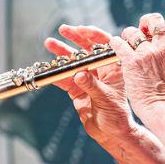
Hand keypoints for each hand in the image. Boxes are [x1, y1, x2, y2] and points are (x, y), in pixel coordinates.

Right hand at [45, 24, 136, 148]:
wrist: (111, 134)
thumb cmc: (117, 116)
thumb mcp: (106, 99)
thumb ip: (92, 86)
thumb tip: (79, 74)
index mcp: (114, 68)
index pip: (105, 45)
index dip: (93, 35)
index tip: (80, 29)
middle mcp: (101, 70)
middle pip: (87, 49)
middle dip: (75, 38)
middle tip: (63, 29)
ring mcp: (88, 79)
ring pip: (74, 62)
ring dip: (62, 53)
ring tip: (50, 43)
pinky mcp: (77, 89)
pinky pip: (65, 78)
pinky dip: (56, 73)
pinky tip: (47, 67)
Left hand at [111, 6, 164, 115]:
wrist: (163, 109)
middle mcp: (163, 45)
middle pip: (153, 19)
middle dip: (147, 23)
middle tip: (145, 32)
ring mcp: (146, 52)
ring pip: (132, 31)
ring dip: (129, 36)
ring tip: (130, 45)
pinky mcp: (131, 61)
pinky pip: (119, 43)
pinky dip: (116, 43)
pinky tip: (117, 47)